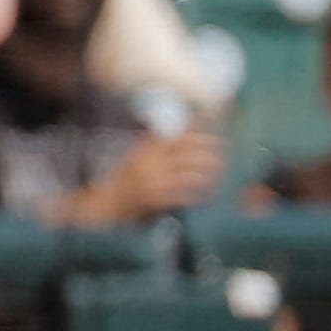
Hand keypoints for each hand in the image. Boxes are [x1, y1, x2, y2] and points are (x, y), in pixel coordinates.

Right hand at [97, 128, 223, 220]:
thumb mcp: (136, 156)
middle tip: (221, 159)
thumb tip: (176, 127)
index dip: (198, 136)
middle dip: (208, 156)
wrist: (109, 203)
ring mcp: (153, 181)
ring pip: (188, 176)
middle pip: (186, 155)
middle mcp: (149, 163)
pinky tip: (204, 196)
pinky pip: (183, 196)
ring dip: (206, 177)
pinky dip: (196, 196)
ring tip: (216, 178)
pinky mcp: (155, 199)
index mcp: (146, 150)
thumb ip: (154, 143)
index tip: (215, 137)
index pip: (176, 138)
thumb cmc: (125, 179)